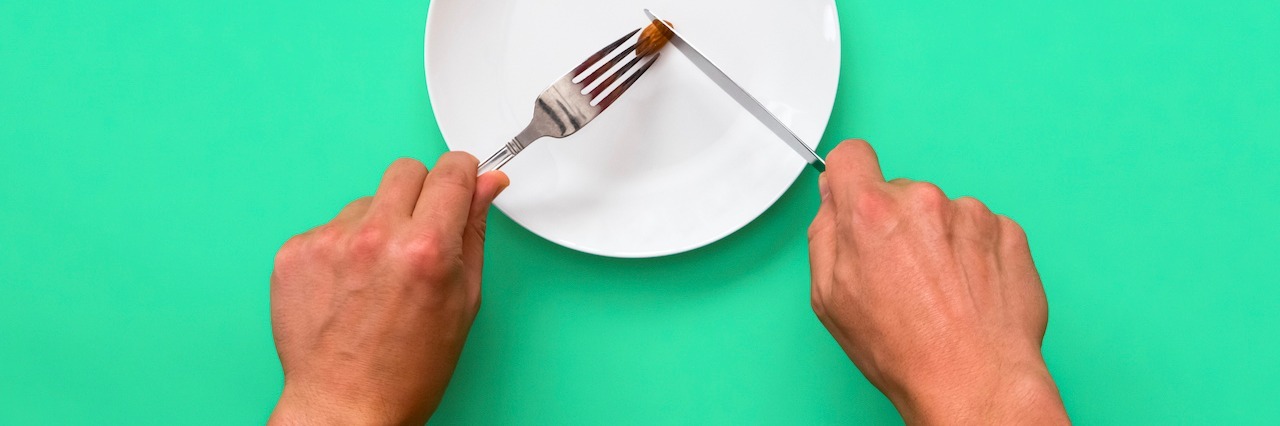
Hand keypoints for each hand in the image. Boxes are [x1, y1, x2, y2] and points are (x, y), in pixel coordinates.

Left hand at [268, 153, 508, 424]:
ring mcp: (329, 242)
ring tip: (378, 276)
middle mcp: (376, 237)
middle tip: (421, 233)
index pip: (451, 170)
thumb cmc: (409, 369)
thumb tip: (485, 184)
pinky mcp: (295, 252)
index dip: (463, 174)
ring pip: (367, 201)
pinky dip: (343, 248)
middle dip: (422, 192)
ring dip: (379, 224)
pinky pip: (331, 227)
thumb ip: (473, 231)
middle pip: (406, 170)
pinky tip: (349, 287)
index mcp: (426, 248)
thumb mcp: (463, 299)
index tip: (460, 183)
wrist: (345, 406)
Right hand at [808, 140, 1068, 424]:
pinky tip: (969, 292)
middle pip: (899, 191)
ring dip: (939, 240)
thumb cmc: (904, 351)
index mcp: (871, 213)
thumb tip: (833, 203)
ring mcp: (971, 213)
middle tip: (902, 275)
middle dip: (897, 223)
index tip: (855, 196)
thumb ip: (825, 236)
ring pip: (942, 212)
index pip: (851, 156)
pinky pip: (981, 229)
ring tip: (941, 292)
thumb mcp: (830, 299)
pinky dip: (974, 254)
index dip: (849, 178)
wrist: (976, 381)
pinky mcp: (1008, 231)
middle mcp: (923, 201)